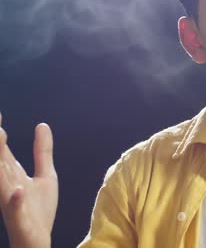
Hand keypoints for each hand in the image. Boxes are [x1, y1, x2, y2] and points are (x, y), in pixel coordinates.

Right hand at [0, 113, 57, 247]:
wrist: (37, 241)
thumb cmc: (38, 211)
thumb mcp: (45, 176)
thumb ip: (42, 151)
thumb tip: (42, 125)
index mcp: (12, 175)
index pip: (3, 149)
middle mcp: (8, 186)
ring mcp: (11, 202)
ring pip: (2, 182)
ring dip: (0, 163)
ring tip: (0, 139)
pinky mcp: (20, 219)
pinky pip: (15, 209)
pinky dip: (15, 200)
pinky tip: (18, 189)